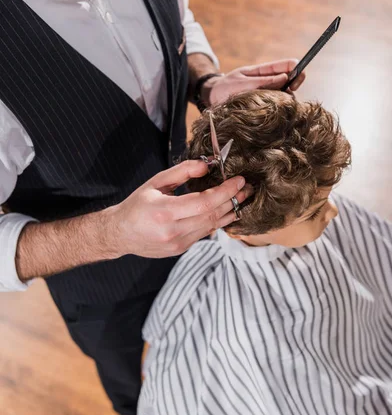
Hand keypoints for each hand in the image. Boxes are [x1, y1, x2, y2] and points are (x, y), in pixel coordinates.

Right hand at [109, 160, 252, 258]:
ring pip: (213, 227)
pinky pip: (205, 233)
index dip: (226, 191)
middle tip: (247, 188)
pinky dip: (217, 221)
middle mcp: (173, 231)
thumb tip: (207, 165)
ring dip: (230, 212)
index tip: (239, 180)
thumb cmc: (136, 205)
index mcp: (165, 212)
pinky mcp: (182, 249)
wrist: (120, 234)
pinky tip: (225, 210)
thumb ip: (182, 172)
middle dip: (233, 200)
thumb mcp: (156, 182)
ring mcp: (179, 243)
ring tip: (242, 198)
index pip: (205, 202)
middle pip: (213, 216)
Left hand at [206, 59, 305, 105]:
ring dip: (285, 102)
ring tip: (269, 108)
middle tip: (283, 99)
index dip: (298, 71)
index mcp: (265, 71)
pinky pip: (279, 108)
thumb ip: (263, 81)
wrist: (213, 99)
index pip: (289, 65)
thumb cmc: (225, 87)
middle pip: (293, 82)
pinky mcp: (267, 107)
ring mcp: (269, 94)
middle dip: (293, 89)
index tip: (293, 83)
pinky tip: (268, 116)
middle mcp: (270, 82)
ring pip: (287, 97)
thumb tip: (285, 78)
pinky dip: (278, 112)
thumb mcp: (242, 83)